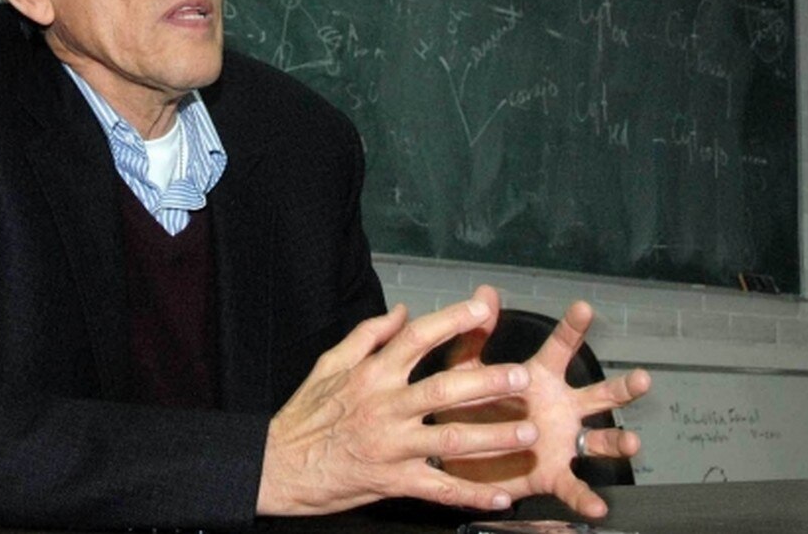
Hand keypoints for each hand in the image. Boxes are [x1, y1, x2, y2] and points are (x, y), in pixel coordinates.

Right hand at [257, 298, 540, 515]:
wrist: (277, 465)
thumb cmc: (304, 413)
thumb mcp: (329, 364)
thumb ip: (368, 335)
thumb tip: (404, 310)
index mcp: (371, 374)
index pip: (417, 339)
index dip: (452, 321)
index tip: (484, 310)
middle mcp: (385, 406)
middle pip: (444, 388)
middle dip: (487, 382)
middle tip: (523, 376)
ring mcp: (391, 446)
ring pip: (449, 439)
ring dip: (493, 437)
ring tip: (530, 432)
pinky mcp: (392, 481)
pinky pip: (438, 488)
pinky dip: (471, 494)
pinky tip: (500, 498)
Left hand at [434, 287, 650, 517]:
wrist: (459, 457)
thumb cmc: (468, 409)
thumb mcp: (466, 372)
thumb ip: (474, 336)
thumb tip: (484, 292)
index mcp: (539, 379)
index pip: (561, 349)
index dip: (572, 328)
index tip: (583, 308)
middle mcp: (559, 408)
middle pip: (599, 395)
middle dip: (622, 388)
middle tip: (642, 379)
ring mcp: (561, 442)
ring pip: (599, 440)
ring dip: (618, 441)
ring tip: (632, 442)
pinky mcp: (552, 474)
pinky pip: (574, 487)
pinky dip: (586, 498)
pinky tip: (598, 506)